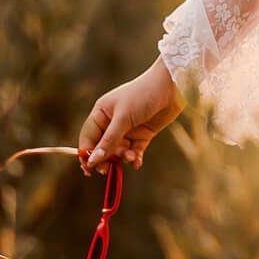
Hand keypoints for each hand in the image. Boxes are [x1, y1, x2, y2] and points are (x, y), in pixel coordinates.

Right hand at [78, 58, 182, 173]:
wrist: (172, 87)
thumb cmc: (142, 95)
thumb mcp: (123, 118)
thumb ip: (109, 140)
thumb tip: (92, 161)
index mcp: (101, 113)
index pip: (88, 137)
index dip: (86, 153)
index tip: (88, 169)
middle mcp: (112, 122)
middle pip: (102, 147)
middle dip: (104, 159)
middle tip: (105, 171)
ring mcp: (128, 129)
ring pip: (119, 151)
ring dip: (122, 157)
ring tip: (130, 157)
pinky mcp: (143, 134)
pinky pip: (134, 151)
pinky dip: (134, 158)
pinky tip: (137, 162)